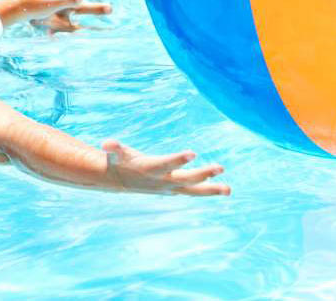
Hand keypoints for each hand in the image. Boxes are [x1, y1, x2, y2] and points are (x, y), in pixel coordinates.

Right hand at [102, 139, 230, 195]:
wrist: (120, 181)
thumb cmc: (120, 162)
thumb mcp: (116, 154)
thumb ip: (114, 149)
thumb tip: (106, 143)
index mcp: (151, 169)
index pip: (167, 164)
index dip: (178, 160)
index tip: (193, 153)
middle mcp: (163, 181)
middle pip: (186, 179)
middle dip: (202, 174)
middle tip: (220, 167)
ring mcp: (170, 187)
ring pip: (194, 190)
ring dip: (212, 189)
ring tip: (229, 189)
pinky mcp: (175, 189)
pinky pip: (194, 191)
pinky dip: (209, 189)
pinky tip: (225, 188)